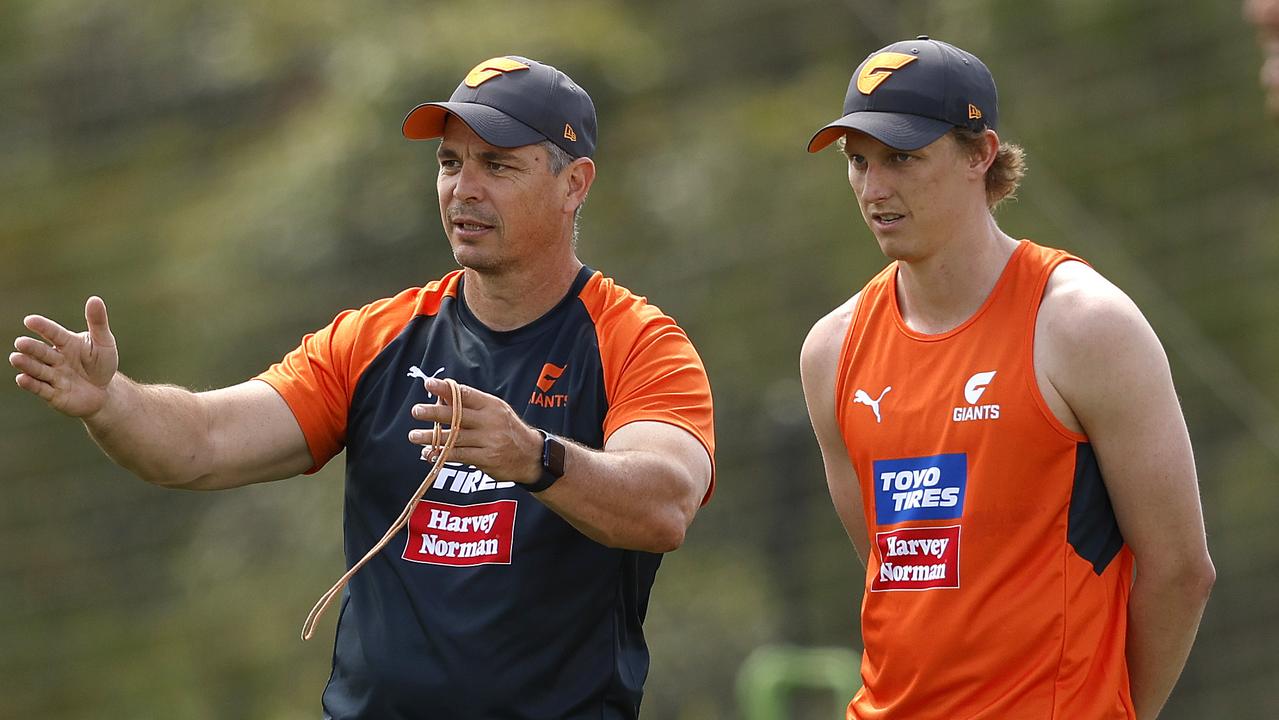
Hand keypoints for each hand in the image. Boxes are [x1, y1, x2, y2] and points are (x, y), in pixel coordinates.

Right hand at [11, 296, 119, 417]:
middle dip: (31, 348)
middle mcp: (56, 359)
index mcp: (66, 343)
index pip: (53, 333)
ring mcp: (53, 376)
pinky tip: (21, 379)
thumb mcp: (104, 342)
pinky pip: (42, 389)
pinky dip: (32, 384)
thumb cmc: (101, 363)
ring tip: (15, 358)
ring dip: (27, 365)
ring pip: (38, 369)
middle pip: (42, 352)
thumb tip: (95, 299)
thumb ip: (97, 322)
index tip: (30, 320)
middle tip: (20, 343)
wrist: (103, 392)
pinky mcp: (54, 394)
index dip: (43, 327)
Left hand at [408, 377, 542, 484]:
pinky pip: (459, 455)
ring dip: (431, 437)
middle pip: (458, 415)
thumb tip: (442, 397)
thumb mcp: (495, 411)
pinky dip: (441, 455)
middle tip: (416, 411)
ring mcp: (488, 441)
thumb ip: (471, 405)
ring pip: (455, 438)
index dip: (445, 389)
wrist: (531, 456)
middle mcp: (490, 421)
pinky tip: (428, 453)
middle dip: (434, 413)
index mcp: (491, 405)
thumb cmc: (507, 429)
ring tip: (414, 436)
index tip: (428, 384)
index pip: (465, 394)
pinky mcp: (486, 459)